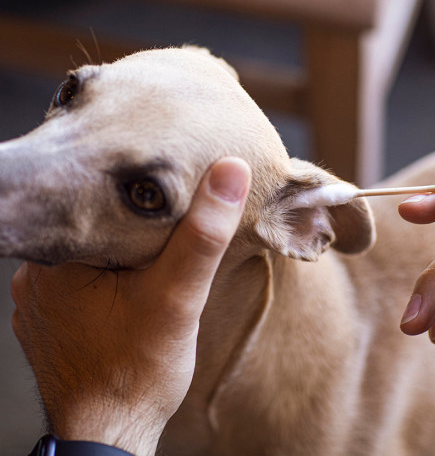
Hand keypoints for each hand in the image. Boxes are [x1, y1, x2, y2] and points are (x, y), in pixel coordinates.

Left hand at [11, 157, 250, 455]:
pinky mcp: (50, 319)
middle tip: (162, 214)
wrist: (111, 435)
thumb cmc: (138, 371)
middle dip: (126, 218)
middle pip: (90, 223)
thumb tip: (230, 172)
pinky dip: (105, 272)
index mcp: (58, 259)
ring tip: (148, 245)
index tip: (162, 182)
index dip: (132, 189)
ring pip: (86, 249)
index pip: (94, 197)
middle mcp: (36, 275)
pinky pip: (79, 276)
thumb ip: (203, 233)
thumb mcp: (179, 296)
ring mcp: (38, 299)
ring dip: (116, 245)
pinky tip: (128, 279)